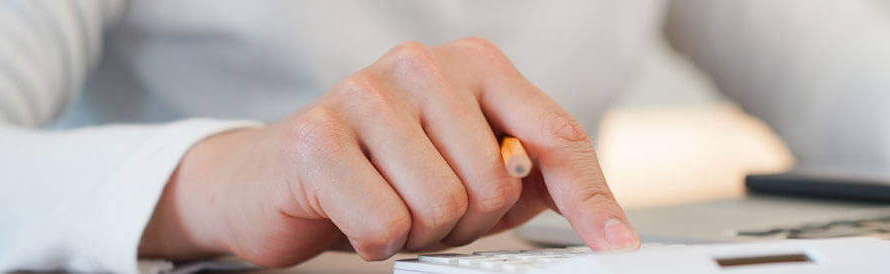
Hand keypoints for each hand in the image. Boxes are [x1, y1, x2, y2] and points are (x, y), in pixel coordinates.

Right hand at [137, 37, 639, 266]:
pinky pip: (386, 222)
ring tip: (388, 206)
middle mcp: (422, 64)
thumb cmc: (384, 176)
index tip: (617, 244)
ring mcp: (366, 93)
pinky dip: (375, 241)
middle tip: (423, 207)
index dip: (589, 198)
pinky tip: (352, 215)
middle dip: (466, 220)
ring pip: (443, 205)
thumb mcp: (472, 176)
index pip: (554, 135)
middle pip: (496, 183)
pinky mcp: (317, 136)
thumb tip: (609, 228)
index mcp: (473, 65)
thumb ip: (536, 184)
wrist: (272, 183)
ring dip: (418, 232)